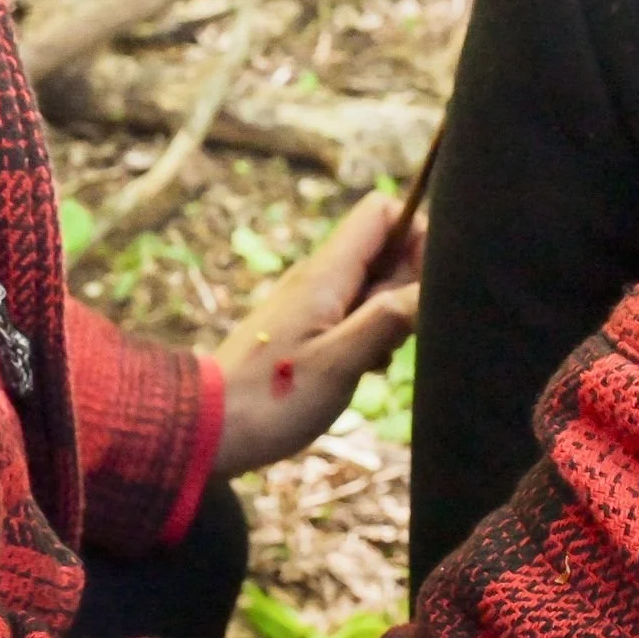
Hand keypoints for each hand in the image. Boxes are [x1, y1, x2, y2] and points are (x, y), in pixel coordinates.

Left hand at [211, 192, 421, 476]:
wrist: (205, 427)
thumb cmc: (270, 399)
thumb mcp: (340, 362)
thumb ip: (388, 318)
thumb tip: (433, 284)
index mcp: (326, 272)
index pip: (382, 210)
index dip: (416, 234)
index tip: (427, 285)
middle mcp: (319, 277)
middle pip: (383, 248)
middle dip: (409, 284)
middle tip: (400, 334)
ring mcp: (311, 302)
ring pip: (371, 284)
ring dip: (392, 314)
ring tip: (380, 358)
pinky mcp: (305, 328)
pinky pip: (353, 312)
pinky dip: (370, 334)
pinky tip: (365, 369)